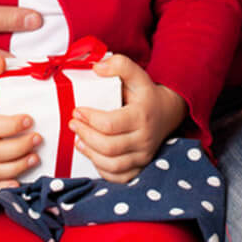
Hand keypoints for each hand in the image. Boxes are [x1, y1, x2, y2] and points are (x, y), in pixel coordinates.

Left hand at [69, 55, 187, 183]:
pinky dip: (102, 169)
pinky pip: (119, 177)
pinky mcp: (141, 166)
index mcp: (142, 116)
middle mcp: (145, 139)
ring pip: (112, 165)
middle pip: (108, 147)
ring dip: (90, 154)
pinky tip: (92, 154)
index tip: (77, 110)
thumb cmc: (146, 94)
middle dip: (86, 136)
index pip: (110, 124)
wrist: (167, 112)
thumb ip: (119, 65)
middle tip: (73, 124)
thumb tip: (97, 67)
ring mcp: (144, 156)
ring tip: (78, 140)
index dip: (89, 119)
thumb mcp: (136, 74)